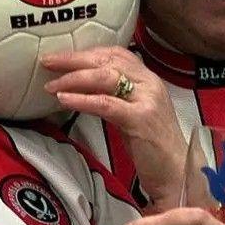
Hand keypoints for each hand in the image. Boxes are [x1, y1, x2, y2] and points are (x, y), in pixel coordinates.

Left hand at [42, 46, 185, 209]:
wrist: (177, 172)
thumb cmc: (152, 146)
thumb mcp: (132, 113)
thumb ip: (115, 96)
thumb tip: (81, 88)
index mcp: (148, 79)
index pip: (114, 53)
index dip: (85, 52)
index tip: (61, 56)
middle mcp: (149, 83)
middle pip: (107, 60)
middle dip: (74, 60)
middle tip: (48, 62)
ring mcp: (147, 99)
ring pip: (105, 77)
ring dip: (73, 78)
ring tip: (52, 85)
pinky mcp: (141, 119)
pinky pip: (106, 104)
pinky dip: (82, 99)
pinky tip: (64, 100)